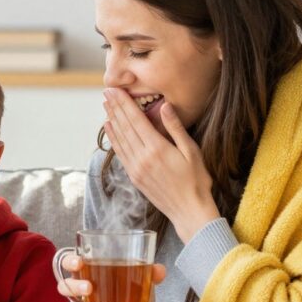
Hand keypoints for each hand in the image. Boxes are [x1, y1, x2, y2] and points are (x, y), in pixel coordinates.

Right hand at [56, 253, 165, 301]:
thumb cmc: (132, 293)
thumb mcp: (142, 282)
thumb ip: (150, 274)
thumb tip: (159, 270)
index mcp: (89, 272)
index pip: (69, 263)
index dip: (69, 261)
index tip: (79, 262)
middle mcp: (81, 292)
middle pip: (65, 286)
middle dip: (74, 286)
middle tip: (89, 287)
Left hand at [102, 89, 220, 243]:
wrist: (189, 211)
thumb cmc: (196, 181)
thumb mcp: (191, 151)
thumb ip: (176, 128)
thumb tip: (164, 106)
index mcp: (157, 148)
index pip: (136, 120)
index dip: (124, 103)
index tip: (115, 90)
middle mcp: (142, 157)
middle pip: (125, 127)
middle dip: (115, 108)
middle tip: (106, 92)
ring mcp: (136, 168)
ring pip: (120, 139)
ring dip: (112, 120)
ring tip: (105, 106)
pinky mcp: (135, 177)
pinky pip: (120, 154)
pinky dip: (113, 139)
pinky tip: (110, 129)